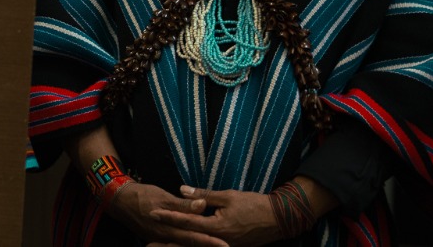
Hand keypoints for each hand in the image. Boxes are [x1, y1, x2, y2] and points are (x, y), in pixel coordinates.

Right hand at [105, 181, 213, 245]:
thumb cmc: (142, 195)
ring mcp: (160, 239)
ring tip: (213, 245)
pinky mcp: (157, 237)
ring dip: (197, 246)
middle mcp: (166, 237)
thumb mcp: (163, 196)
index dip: (210, 241)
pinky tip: (194, 244)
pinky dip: (186, 244)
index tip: (225, 244)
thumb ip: (183, 204)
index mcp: (169, 227)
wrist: (120, 201)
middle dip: (207, 246)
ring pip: (183, 245)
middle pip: (190, 244)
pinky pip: (174, 244)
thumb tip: (203, 204)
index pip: (194, 236)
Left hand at [145, 185, 284, 246]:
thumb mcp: (228, 196)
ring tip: (164, 234)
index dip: (169, 216)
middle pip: (190, 238)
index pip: (187, 222)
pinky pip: (211, 246)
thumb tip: (181, 190)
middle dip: (170, 232)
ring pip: (199, 244)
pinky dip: (198, 241)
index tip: (153, 212)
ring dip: (182, 239)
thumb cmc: (254, 204)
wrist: (280, 218)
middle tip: (152, 225)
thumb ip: (203, 195)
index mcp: (218, 227)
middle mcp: (221, 241)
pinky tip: (187, 238)